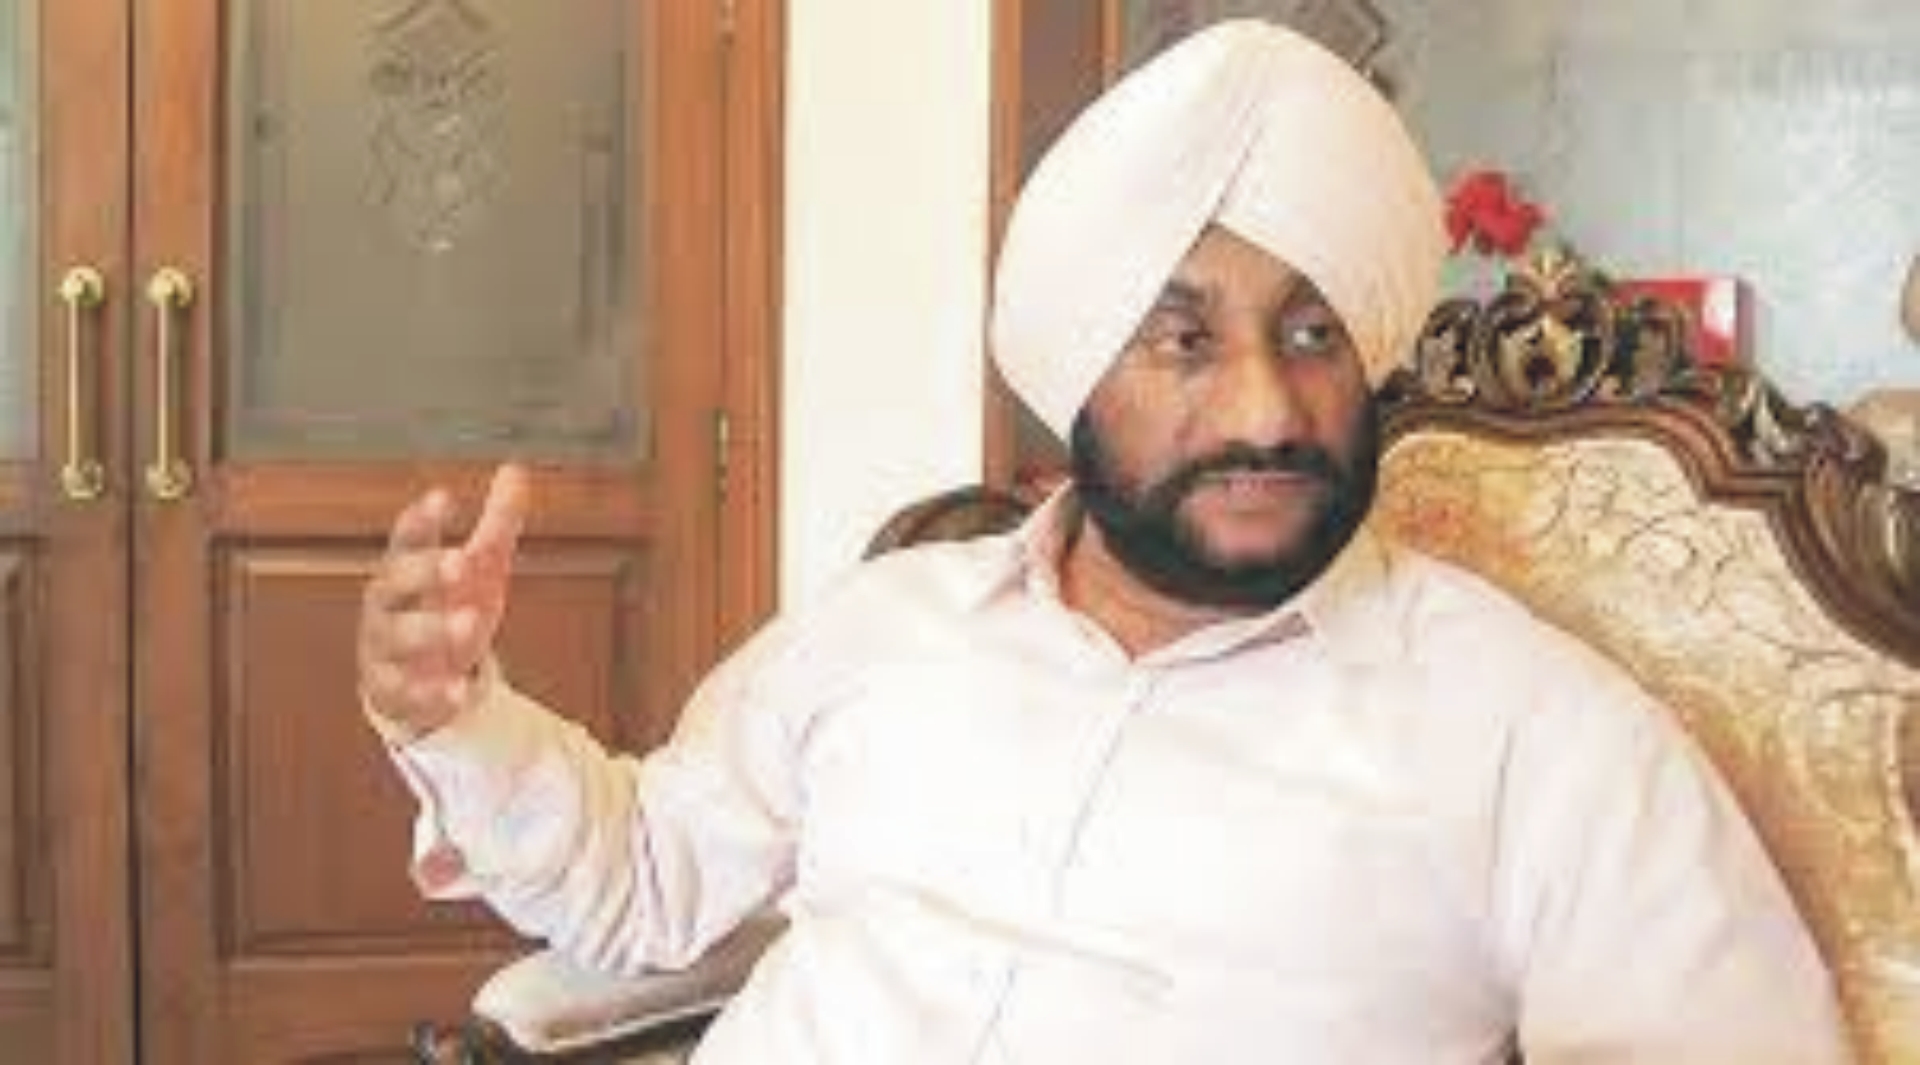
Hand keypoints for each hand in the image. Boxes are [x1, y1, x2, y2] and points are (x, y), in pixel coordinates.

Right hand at [358, 464, 531, 737]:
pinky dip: (433, 693)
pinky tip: (459, 691)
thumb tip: (515, 469)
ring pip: (397, 637)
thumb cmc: (446, 609)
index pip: (407, 537)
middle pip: (393, 582)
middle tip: (462, 561)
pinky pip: (407, 693)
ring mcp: (384, 650)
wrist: (420, 677)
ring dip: (432, 630)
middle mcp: (386, 605)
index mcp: (405, 568)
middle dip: (425, 571)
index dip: (423, 518)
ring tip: (471, 622)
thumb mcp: (480, 567)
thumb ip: (496, 522)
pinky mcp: (393, 692)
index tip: (444, 498)